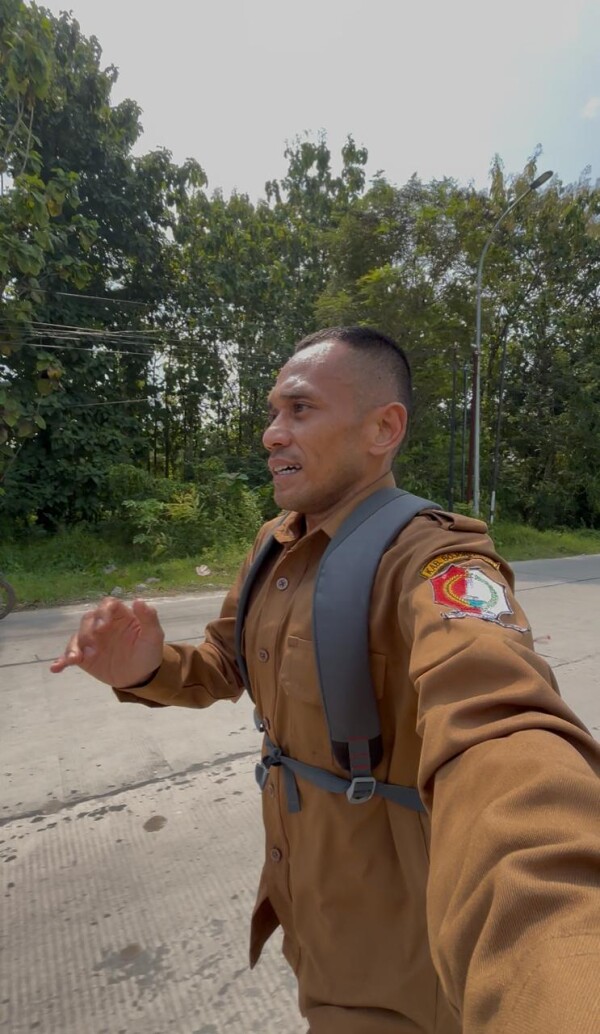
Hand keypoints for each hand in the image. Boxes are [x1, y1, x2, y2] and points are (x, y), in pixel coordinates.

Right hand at [50, 597, 164, 688]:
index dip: (104, 612)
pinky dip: (62, 660)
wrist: (140, 675)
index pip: (108, 605)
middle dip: (88, 631)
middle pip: (89, 619)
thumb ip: (149, 618)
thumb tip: (138, 600)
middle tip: (93, 647)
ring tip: (76, 658)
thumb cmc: (148, 651)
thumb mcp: (154, 636)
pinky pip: (70, 655)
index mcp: (119, 616)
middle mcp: (103, 624)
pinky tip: (56, 667)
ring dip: (75, 646)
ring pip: (77, 636)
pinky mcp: (84, 657)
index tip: (104, 625)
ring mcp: (91, 640)